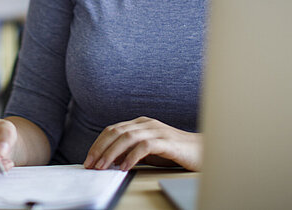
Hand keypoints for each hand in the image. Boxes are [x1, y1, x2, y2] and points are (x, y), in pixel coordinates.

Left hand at [83, 116, 201, 170]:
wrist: (203, 152)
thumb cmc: (174, 152)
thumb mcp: (148, 152)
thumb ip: (131, 151)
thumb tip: (109, 161)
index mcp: (140, 123)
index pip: (112, 130)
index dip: (98, 144)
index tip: (89, 160)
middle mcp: (146, 124)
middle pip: (116, 132)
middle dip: (100, 149)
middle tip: (90, 165)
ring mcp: (157, 131)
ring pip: (127, 138)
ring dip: (111, 153)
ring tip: (103, 167)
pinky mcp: (167, 142)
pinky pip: (145, 147)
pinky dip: (132, 157)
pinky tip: (125, 167)